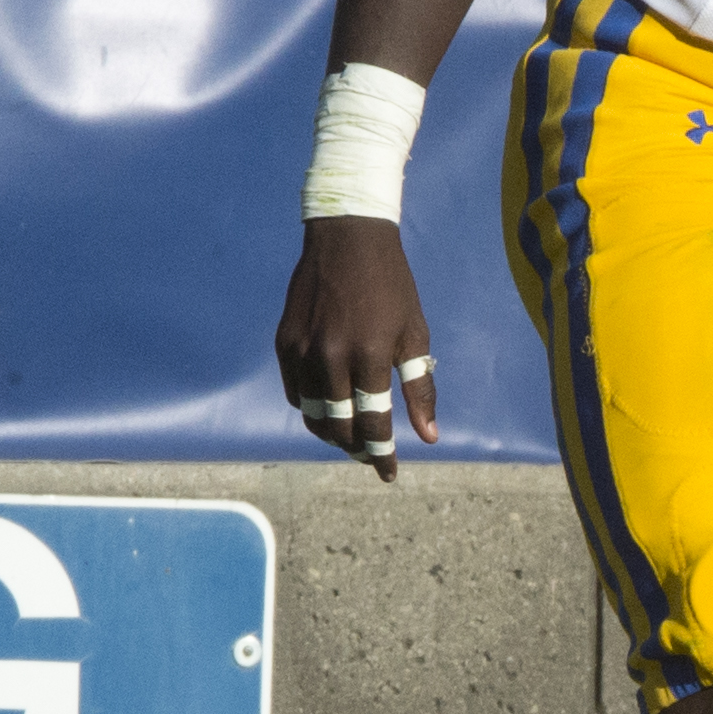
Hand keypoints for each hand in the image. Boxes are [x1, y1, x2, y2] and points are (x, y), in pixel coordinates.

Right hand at [275, 217, 439, 481]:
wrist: (348, 240)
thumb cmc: (392, 287)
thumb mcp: (414, 334)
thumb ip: (420, 387)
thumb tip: (429, 436)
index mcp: (368, 355)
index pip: (373, 423)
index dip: (382, 454)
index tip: (389, 473)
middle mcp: (329, 357)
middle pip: (338, 425)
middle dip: (356, 448)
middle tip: (371, 456)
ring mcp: (301, 350)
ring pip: (311, 414)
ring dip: (331, 433)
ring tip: (351, 439)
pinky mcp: (283, 342)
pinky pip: (293, 391)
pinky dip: (310, 408)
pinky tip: (328, 410)